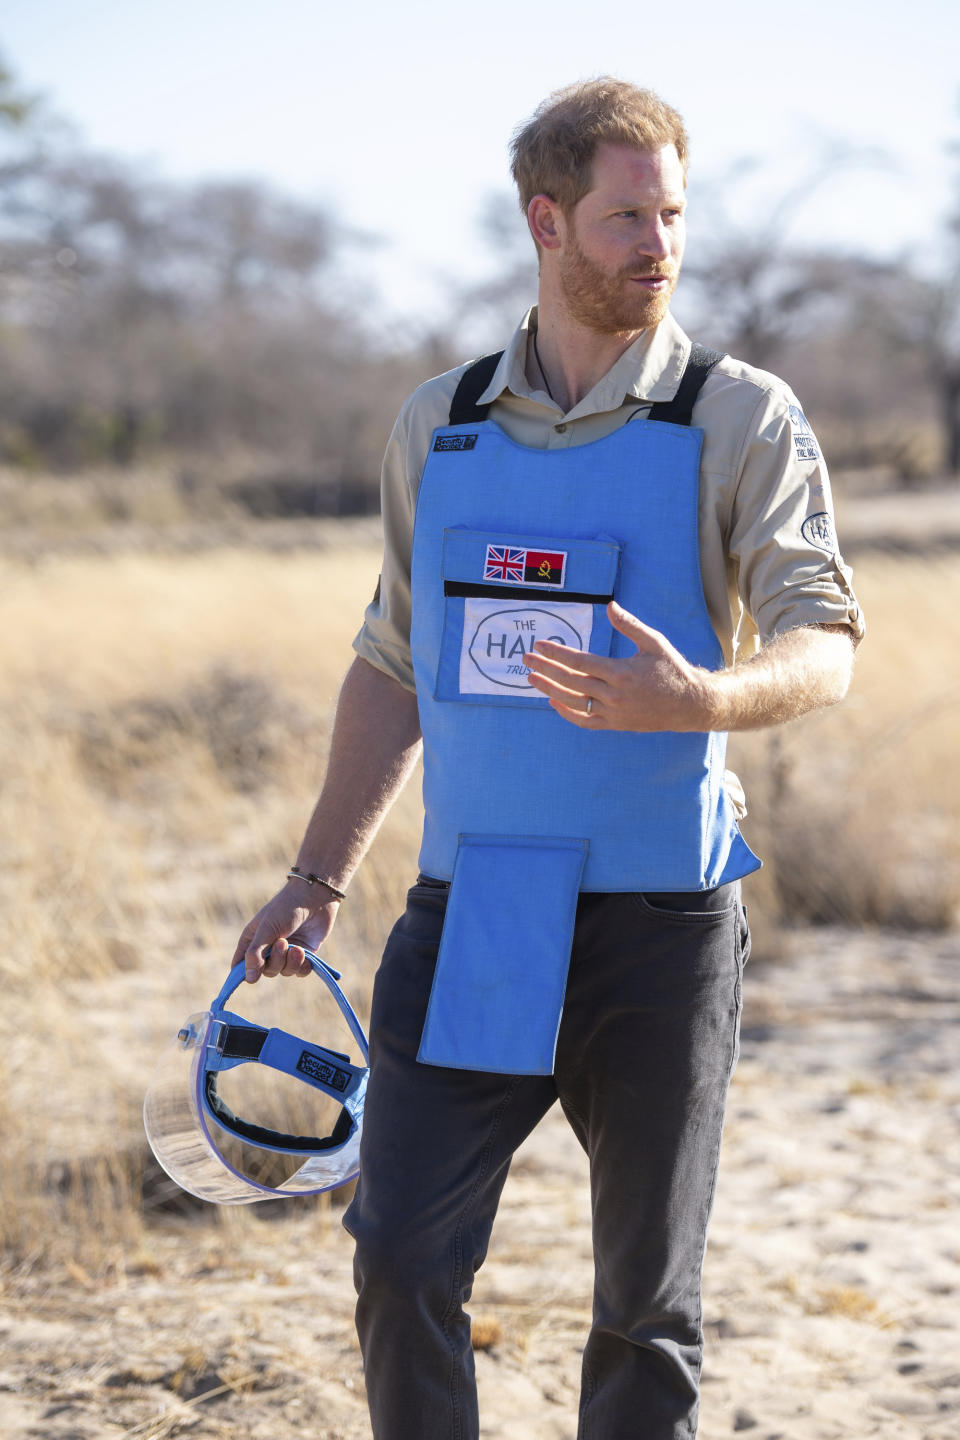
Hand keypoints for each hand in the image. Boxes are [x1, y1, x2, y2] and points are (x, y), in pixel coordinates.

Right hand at [231, 880, 340, 983]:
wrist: (314, 897)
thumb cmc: (285, 908)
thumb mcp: (266, 929)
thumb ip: (255, 954)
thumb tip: (248, 979)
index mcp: (252, 940)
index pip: (241, 965)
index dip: (244, 974)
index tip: (252, 978)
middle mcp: (267, 949)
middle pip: (266, 971)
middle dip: (276, 961)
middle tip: (283, 942)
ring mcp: (286, 952)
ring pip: (284, 972)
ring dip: (291, 962)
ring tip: (298, 948)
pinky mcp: (303, 954)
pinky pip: (299, 972)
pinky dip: (303, 966)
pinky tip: (305, 953)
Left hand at [523, 601, 713, 732]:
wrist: (689, 705)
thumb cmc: (671, 669)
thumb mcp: (654, 642)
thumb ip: (629, 625)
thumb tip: (610, 606)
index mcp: (621, 672)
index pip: (580, 662)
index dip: (556, 654)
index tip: (539, 645)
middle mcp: (614, 695)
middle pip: (570, 681)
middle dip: (545, 669)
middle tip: (526, 659)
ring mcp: (613, 712)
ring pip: (573, 702)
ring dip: (549, 690)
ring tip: (531, 679)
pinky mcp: (615, 724)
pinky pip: (584, 721)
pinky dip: (567, 713)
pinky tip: (553, 701)